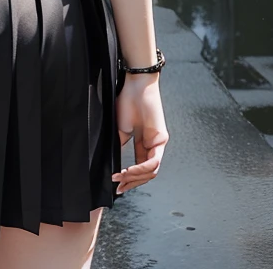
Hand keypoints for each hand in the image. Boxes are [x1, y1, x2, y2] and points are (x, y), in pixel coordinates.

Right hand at [113, 72, 167, 193]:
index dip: (129, 180)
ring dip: (134, 177)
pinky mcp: (161, 138)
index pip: (140, 169)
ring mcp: (159, 143)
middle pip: (147, 174)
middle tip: (118, 186)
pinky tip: (127, 170)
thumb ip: (119, 147)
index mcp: (144, 144)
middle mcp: (153, 145)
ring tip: (120, 177)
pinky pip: (152, 161)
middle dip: (132, 183)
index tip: (116, 185)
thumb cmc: (127, 102)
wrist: (135, 86)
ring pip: (151, 171)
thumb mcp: (119, 130)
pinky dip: (140, 169)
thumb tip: (111, 166)